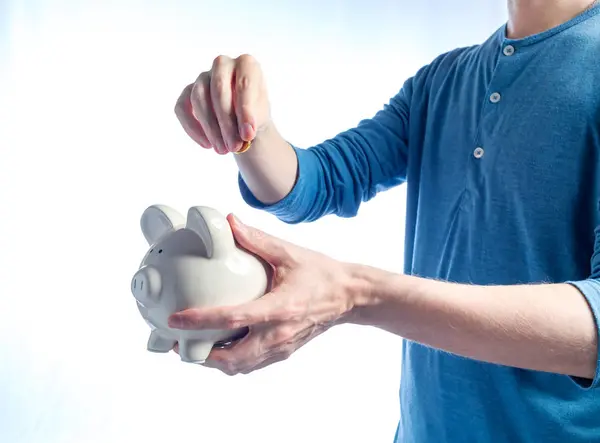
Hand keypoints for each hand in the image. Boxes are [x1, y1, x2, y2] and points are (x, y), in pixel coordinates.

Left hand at [168, 215, 357, 374]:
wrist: (349, 296)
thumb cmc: (321, 273)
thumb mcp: (289, 252)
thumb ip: (257, 239)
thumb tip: (228, 222)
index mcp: (280, 308)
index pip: (233, 318)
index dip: (201, 321)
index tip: (176, 319)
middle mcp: (279, 333)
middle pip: (232, 359)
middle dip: (201, 355)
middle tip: (179, 341)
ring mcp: (282, 347)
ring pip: (240, 367)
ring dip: (214, 361)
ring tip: (194, 346)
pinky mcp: (284, 351)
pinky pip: (252, 364)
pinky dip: (231, 359)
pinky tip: (220, 345)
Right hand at [174, 54, 271, 154]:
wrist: (244, 122)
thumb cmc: (255, 115)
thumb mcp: (261, 117)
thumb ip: (254, 121)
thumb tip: (245, 133)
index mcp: (246, 64)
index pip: (244, 83)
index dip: (245, 111)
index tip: (248, 135)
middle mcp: (223, 64)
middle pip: (218, 89)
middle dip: (226, 122)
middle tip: (234, 147)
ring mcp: (203, 77)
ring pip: (199, 98)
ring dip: (211, 128)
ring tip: (223, 150)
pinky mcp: (188, 91)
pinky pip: (182, 107)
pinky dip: (193, 128)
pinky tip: (207, 145)